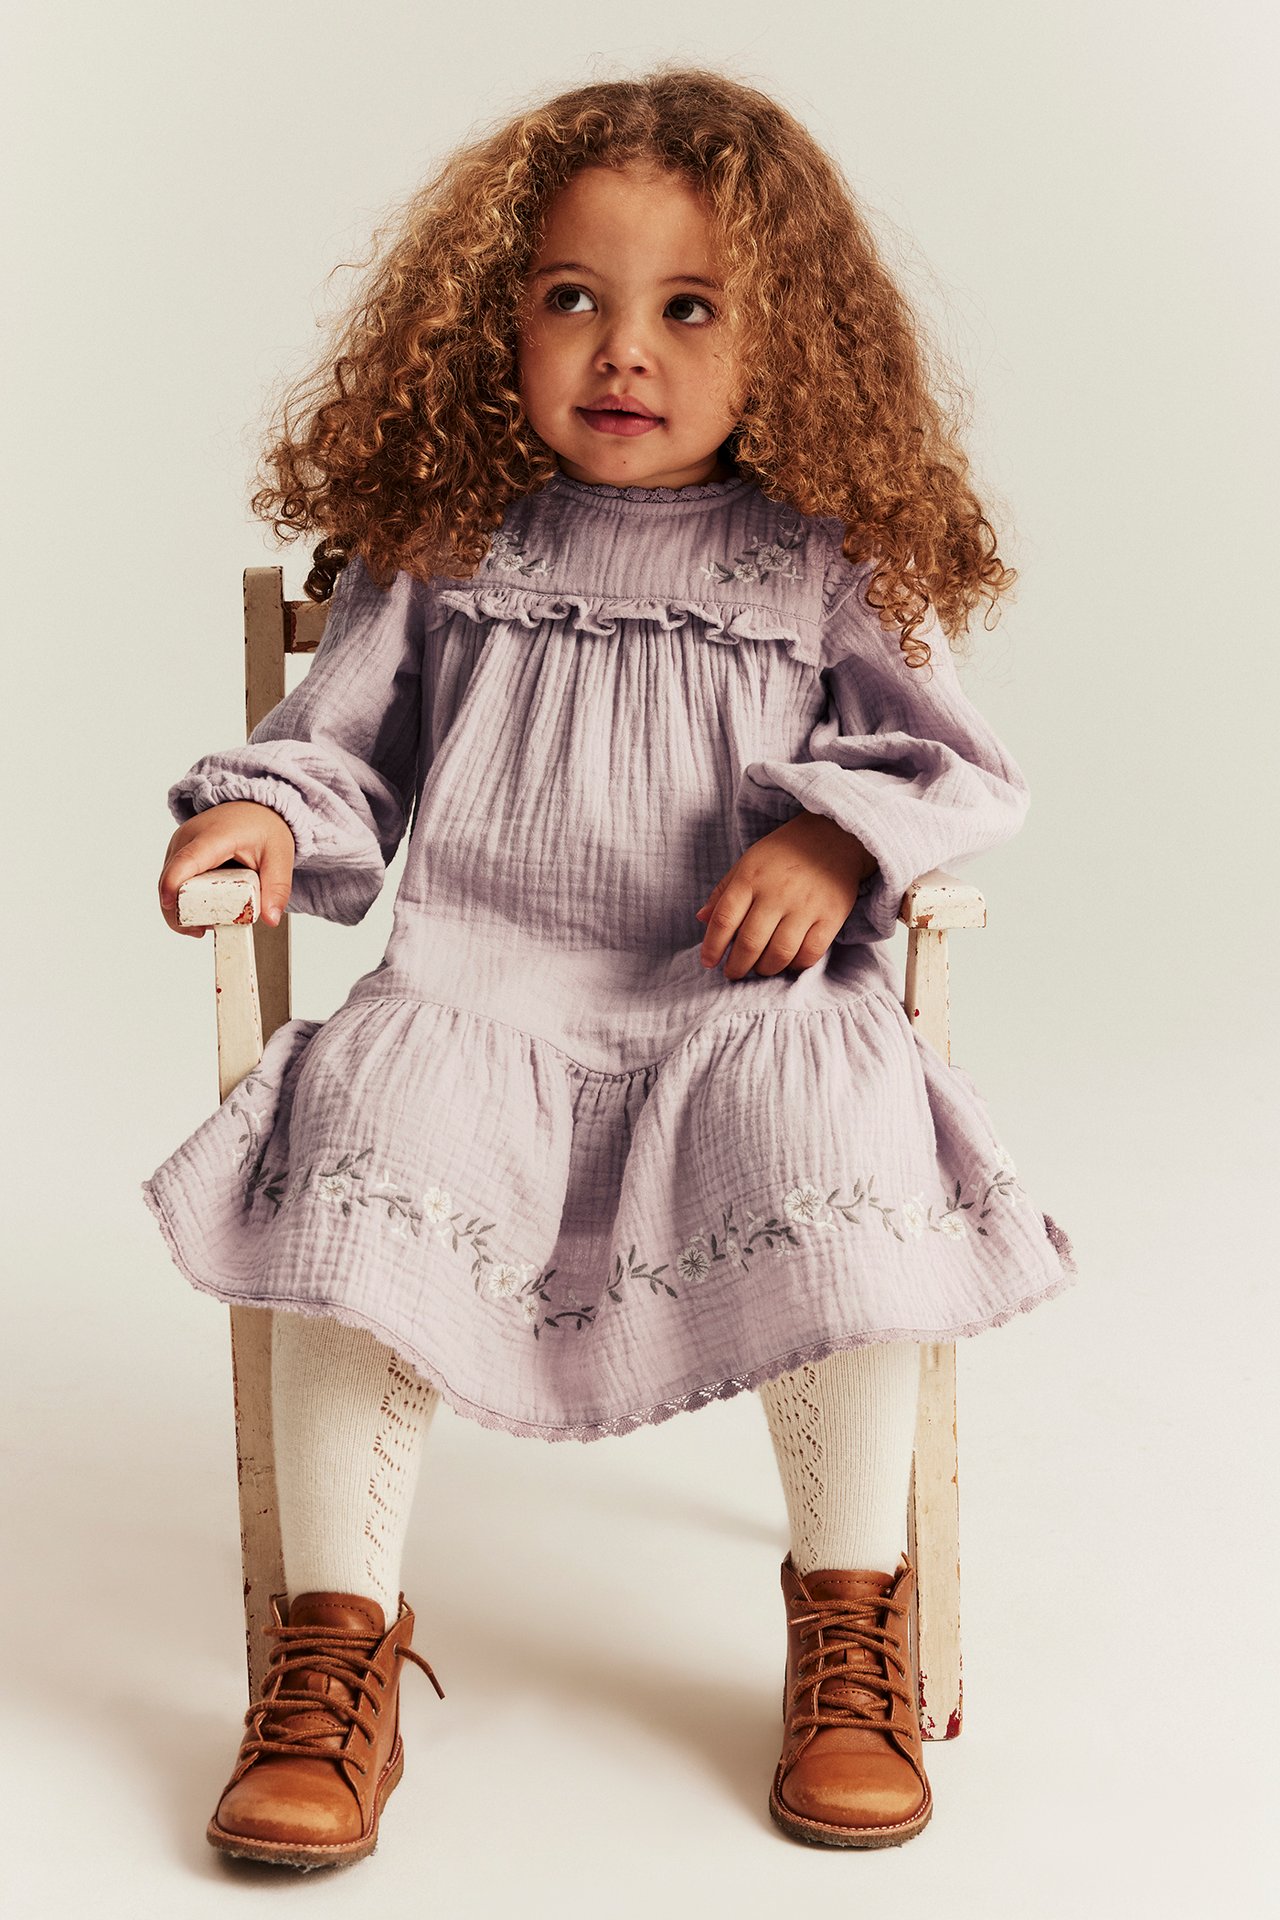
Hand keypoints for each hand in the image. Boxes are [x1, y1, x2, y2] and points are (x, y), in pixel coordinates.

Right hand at [158, 800, 295, 937]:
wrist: (255, 807)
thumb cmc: (263, 826)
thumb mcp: (280, 856)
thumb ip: (277, 888)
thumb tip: (271, 919)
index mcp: (214, 836)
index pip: (187, 860)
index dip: (174, 884)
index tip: (171, 906)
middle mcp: (188, 838)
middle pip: (172, 879)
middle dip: (181, 911)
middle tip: (204, 930)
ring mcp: (179, 845)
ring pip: (169, 884)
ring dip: (182, 907)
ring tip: (208, 922)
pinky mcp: (177, 853)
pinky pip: (173, 881)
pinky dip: (183, 899)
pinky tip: (201, 911)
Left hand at [694, 810, 875, 980]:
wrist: (834, 835)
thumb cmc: (785, 852)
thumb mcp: (748, 862)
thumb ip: (723, 891)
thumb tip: (701, 919)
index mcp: (751, 878)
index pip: (724, 920)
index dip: (712, 947)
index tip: (709, 962)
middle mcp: (777, 893)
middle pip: (750, 943)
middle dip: (737, 966)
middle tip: (733, 973)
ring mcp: (806, 906)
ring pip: (779, 954)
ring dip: (765, 969)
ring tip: (760, 968)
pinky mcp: (831, 916)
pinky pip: (810, 953)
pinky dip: (796, 965)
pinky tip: (788, 962)